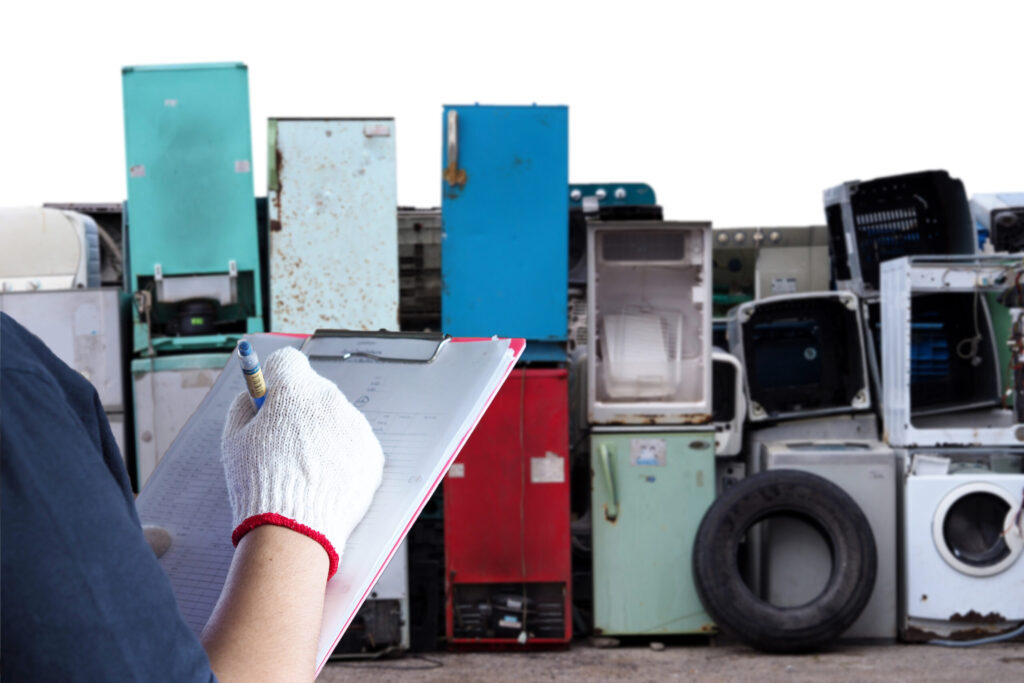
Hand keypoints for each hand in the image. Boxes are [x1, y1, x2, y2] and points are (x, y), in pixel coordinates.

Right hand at [220, 347, 383, 578]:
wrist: (296, 530)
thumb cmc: (260, 484)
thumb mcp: (234, 440)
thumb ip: (243, 408)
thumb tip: (253, 396)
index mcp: (296, 391)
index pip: (288, 361)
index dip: (275, 377)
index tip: (270, 394)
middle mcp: (331, 401)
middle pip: (314, 390)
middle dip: (299, 408)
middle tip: (284, 440)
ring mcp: (357, 427)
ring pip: (336, 418)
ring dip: (323, 432)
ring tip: (304, 468)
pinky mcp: (373, 453)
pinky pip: (354, 443)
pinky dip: (341, 455)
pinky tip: (324, 479)